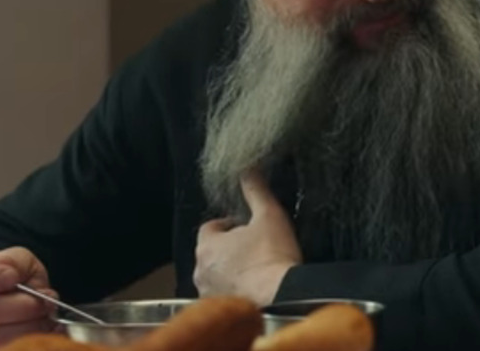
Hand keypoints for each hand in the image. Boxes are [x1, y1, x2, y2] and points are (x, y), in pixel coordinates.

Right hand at [0, 248, 57, 350]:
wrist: (26, 303)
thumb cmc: (17, 279)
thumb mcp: (19, 261)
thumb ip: (14, 261)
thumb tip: (7, 270)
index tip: (12, 277)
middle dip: (22, 306)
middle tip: (43, 301)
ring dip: (29, 326)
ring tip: (45, 316)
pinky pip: (7, 350)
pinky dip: (31, 340)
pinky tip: (46, 329)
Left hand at [194, 173, 301, 305]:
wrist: (279, 299)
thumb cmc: (272, 255)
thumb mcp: (269, 215)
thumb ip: (256, 191)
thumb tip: (248, 169)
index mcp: (207, 244)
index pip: (210, 227)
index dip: (229, 225)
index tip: (248, 227)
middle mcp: (200, 270)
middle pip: (212, 253)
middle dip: (229, 250)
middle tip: (255, 248)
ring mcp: (208, 293)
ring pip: (216, 276)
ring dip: (231, 273)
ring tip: (257, 271)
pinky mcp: (220, 311)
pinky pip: (224, 296)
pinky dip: (236, 291)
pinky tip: (255, 289)